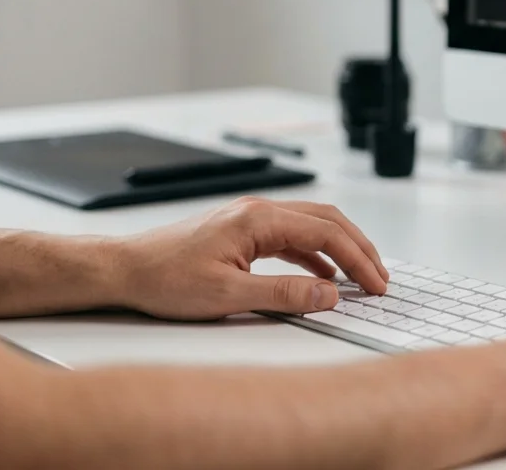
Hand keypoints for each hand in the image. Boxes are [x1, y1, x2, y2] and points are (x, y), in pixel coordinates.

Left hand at [114, 197, 388, 320]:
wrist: (124, 268)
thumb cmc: (165, 278)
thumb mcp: (227, 295)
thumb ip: (283, 294)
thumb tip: (329, 294)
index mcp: (260, 218)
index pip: (326, 234)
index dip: (358, 260)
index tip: (376, 284)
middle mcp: (260, 210)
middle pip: (327, 221)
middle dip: (359, 248)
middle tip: (380, 278)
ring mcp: (252, 218)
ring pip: (312, 226)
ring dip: (340, 250)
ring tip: (360, 277)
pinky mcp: (243, 231)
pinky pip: (292, 237)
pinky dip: (316, 254)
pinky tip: (323, 275)